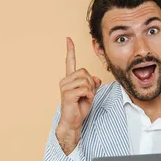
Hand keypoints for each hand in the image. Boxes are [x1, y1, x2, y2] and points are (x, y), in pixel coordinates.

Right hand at [56, 37, 100, 154]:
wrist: (73, 121)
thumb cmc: (80, 107)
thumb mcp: (90, 93)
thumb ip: (93, 83)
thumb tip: (96, 78)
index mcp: (69, 79)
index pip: (69, 62)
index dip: (70, 50)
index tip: (68, 39)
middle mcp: (65, 81)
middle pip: (84, 72)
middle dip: (91, 83)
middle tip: (88, 93)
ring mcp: (65, 87)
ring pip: (85, 80)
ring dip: (90, 89)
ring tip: (85, 97)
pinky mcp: (67, 94)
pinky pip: (84, 89)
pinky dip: (89, 95)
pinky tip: (85, 100)